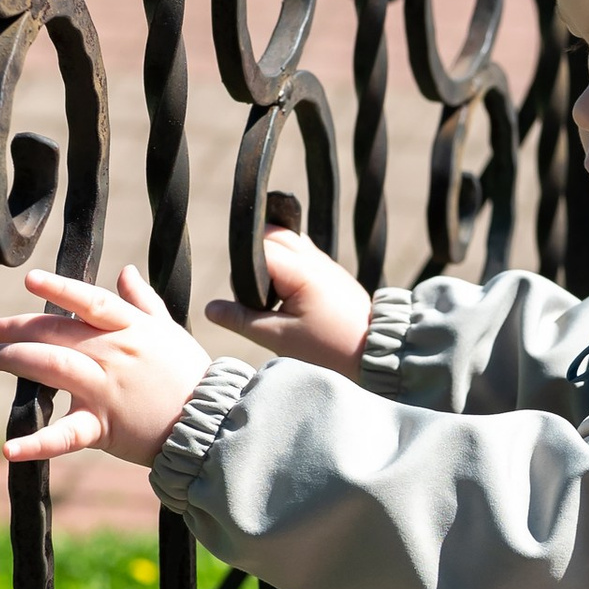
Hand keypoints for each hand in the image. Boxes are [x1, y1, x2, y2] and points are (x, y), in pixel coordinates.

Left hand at [0, 264, 214, 467]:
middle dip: (16, 328)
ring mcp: (107, 389)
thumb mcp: (170, 332)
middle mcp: (115, 353)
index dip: (60, 287)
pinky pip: (66, 435)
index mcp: (132, 328)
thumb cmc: (192, 376)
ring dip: (12, 359)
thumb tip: (126, 271)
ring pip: (52, 365)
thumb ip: (144, 301)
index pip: (90, 301)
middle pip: (57, 331)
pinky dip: (36, 444)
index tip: (30, 279)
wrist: (212, 423)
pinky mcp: (104, 427)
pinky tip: (8, 448)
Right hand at [203, 224, 372, 378]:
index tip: (248, 299)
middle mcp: (315, 259)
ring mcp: (326, 265)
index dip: (244, 270)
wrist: (377, 354)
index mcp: (301, 270)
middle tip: (257, 293)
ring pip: (290, 243)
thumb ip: (243, 319)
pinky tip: (288, 295)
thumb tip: (210, 308)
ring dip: (274, 260)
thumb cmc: (329, 348)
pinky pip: (304, 257)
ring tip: (272, 295)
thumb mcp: (280, 337)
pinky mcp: (332, 275)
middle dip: (258, 255)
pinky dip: (289, 268)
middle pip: (276, 234)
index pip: (260, 249)